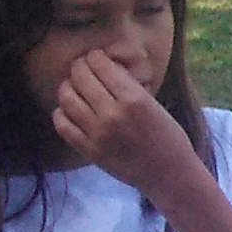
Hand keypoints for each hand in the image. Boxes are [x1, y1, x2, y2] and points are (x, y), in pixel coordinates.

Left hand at [52, 52, 198, 196]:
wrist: (169, 174)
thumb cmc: (169, 137)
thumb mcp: (155, 104)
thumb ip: (128, 88)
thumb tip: (104, 69)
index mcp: (134, 99)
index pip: (102, 66)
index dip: (95, 56)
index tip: (95, 56)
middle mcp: (113, 114)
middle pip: (81, 78)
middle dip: (79, 67)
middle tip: (81, 67)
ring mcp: (98, 133)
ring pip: (67, 98)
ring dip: (67, 86)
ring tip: (72, 86)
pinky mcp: (89, 150)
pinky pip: (63, 124)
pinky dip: (61, 112)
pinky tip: (68, 110)